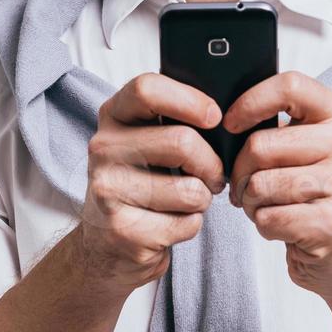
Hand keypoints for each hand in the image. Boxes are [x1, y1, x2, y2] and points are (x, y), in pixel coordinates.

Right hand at [75, 73, 227, 297]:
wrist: (106, 242)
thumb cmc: (139, 182)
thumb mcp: (144, 140)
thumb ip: (173, 120)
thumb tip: (229, 113)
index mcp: (112, 116)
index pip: (147, 89)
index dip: (189, 100)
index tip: (214, 117)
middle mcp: (103, 149)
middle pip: (182, 142)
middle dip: (211, 165)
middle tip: (213, 176)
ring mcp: (108, 190)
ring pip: (191, 190)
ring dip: (201, 200)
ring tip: (184, 201)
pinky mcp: (123, 230)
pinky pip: (186, 223)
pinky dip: (190, 226)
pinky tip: (169, 224)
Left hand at [224, 71, 331, 302]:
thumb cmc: (314, 195)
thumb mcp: (306, 149)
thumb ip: (277, 128)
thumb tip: (220, 115)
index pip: (290, 86)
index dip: (250, 102)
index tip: (231, 123)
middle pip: (261, 145)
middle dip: (240, 171)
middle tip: (247, 185)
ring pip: (260, 184)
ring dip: (251, 201)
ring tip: (268, 205)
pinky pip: (268, 217)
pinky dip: (263, 225)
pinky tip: (283, 225)